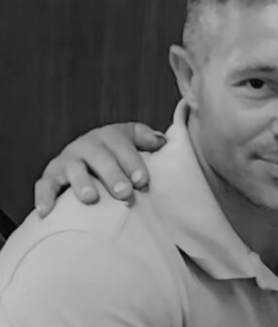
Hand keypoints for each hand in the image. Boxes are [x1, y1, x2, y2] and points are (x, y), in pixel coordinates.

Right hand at [35, 122, 166, 216]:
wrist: (86, 157)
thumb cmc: (118, 154)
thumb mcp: (132, 142)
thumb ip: (147, 140)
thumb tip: (162, 142)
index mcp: (110, 136)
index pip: (122, 145)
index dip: (132, 162)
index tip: (142, 181)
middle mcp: (87, 145)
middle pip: (99, 157)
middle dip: (112, 175)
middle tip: (124, 193)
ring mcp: (67, 160)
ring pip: (73, 169)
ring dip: (82, 183)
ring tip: (92, 199)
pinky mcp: (50, 176)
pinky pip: (44, 185)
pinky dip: (44, 198)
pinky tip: (46, 212)